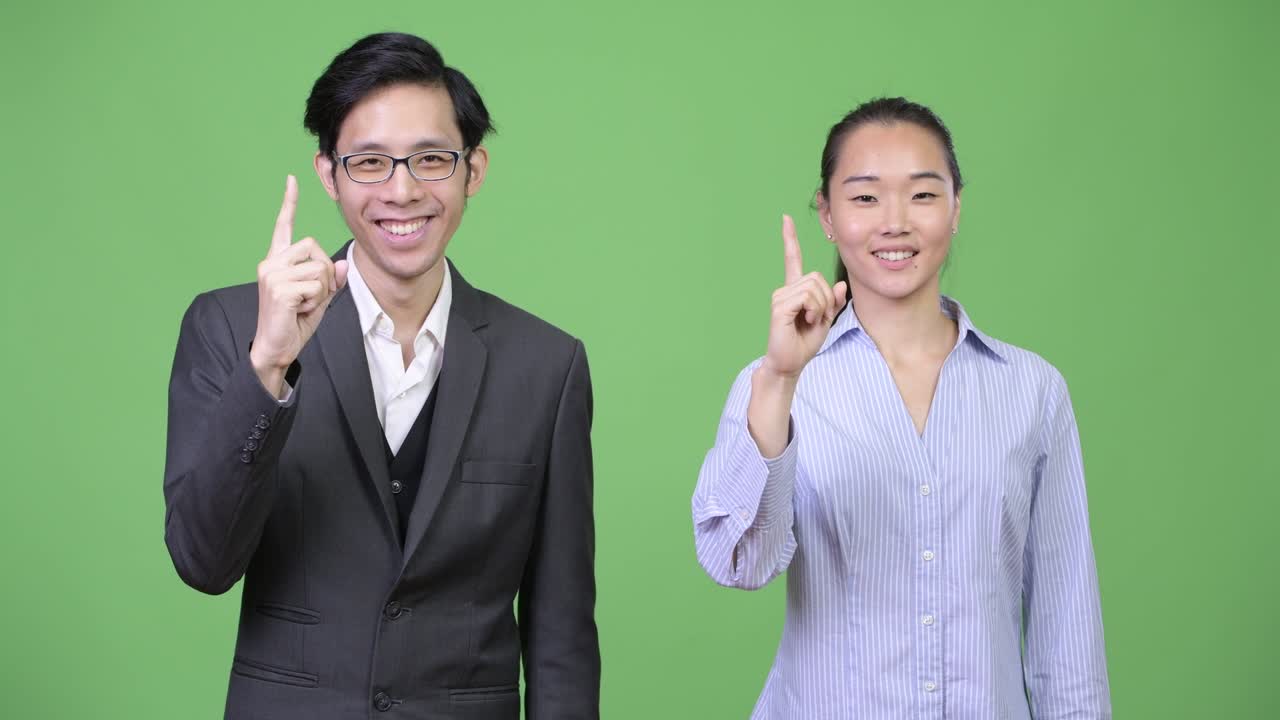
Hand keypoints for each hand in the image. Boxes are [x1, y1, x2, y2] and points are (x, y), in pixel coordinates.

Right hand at [249, 175, 348, 396]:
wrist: (276, 349)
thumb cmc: (294, 322)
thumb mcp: (319, 298)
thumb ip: (331, 280)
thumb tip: (342, 264)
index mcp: (278, 260)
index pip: (284, 226)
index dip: (289, 203)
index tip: (292, 179)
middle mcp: (271, 262)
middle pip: (315, 247)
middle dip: (324, 273)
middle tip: (311, 296)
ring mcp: (271, 273)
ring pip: (319, 268)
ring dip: (321, 290)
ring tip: (303, 304)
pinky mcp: (278, 288)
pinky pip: (315, 286)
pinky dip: (315, 301)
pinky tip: (298, 311)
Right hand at [761, 215, 847, 380]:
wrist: (790, 363)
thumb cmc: (804, 343)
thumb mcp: (826, 319)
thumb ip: (834, 302)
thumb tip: (841, 284)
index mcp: (795, 290)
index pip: (793, 259)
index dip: (790, 239)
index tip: (785, 218)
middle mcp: (785, 289)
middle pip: (818, 277)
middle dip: (827, 299)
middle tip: (818, 318)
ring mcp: (780, 296)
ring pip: (815, 287)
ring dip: (822, 307)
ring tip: (810, 321)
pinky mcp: (780, 306)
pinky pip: (807, 297)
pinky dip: (814, 310)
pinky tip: (806, 321)